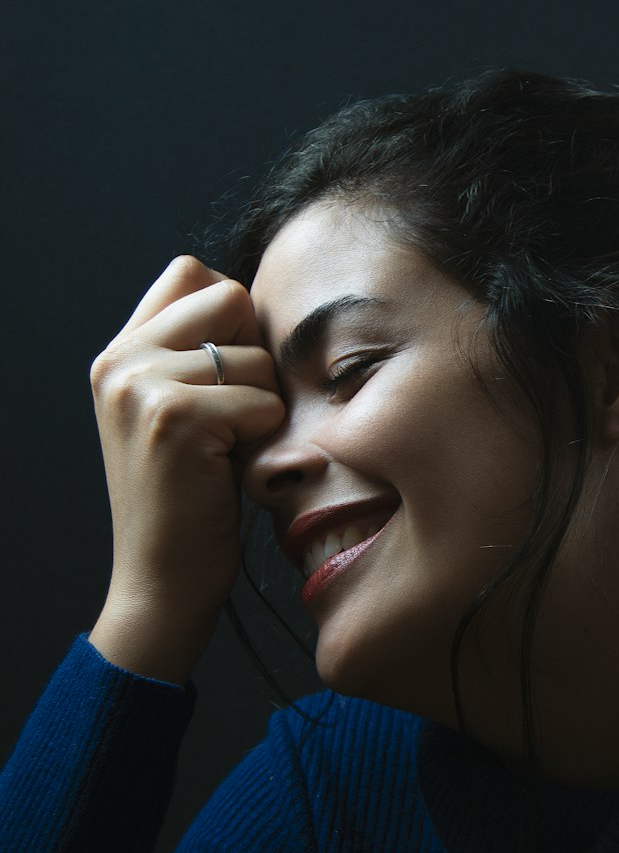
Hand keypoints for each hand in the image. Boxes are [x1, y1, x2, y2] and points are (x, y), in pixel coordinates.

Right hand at [87, 255, 284, 683]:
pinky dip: (264, 437)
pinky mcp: (173, 418)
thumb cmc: (190, 501)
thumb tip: (256, 299)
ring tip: (230, 450)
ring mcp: (140, 385)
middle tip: (238, 414)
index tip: (230, 376)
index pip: (191, 271)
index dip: (233, 314)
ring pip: (254, 354)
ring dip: (263, 405)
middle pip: (229, 295)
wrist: (162, 581)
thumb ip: (195, 354)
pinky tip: (232, 470)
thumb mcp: (178, 413)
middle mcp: (120, 360)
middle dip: (254, 352)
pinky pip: (261, 401)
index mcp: (119, 353)